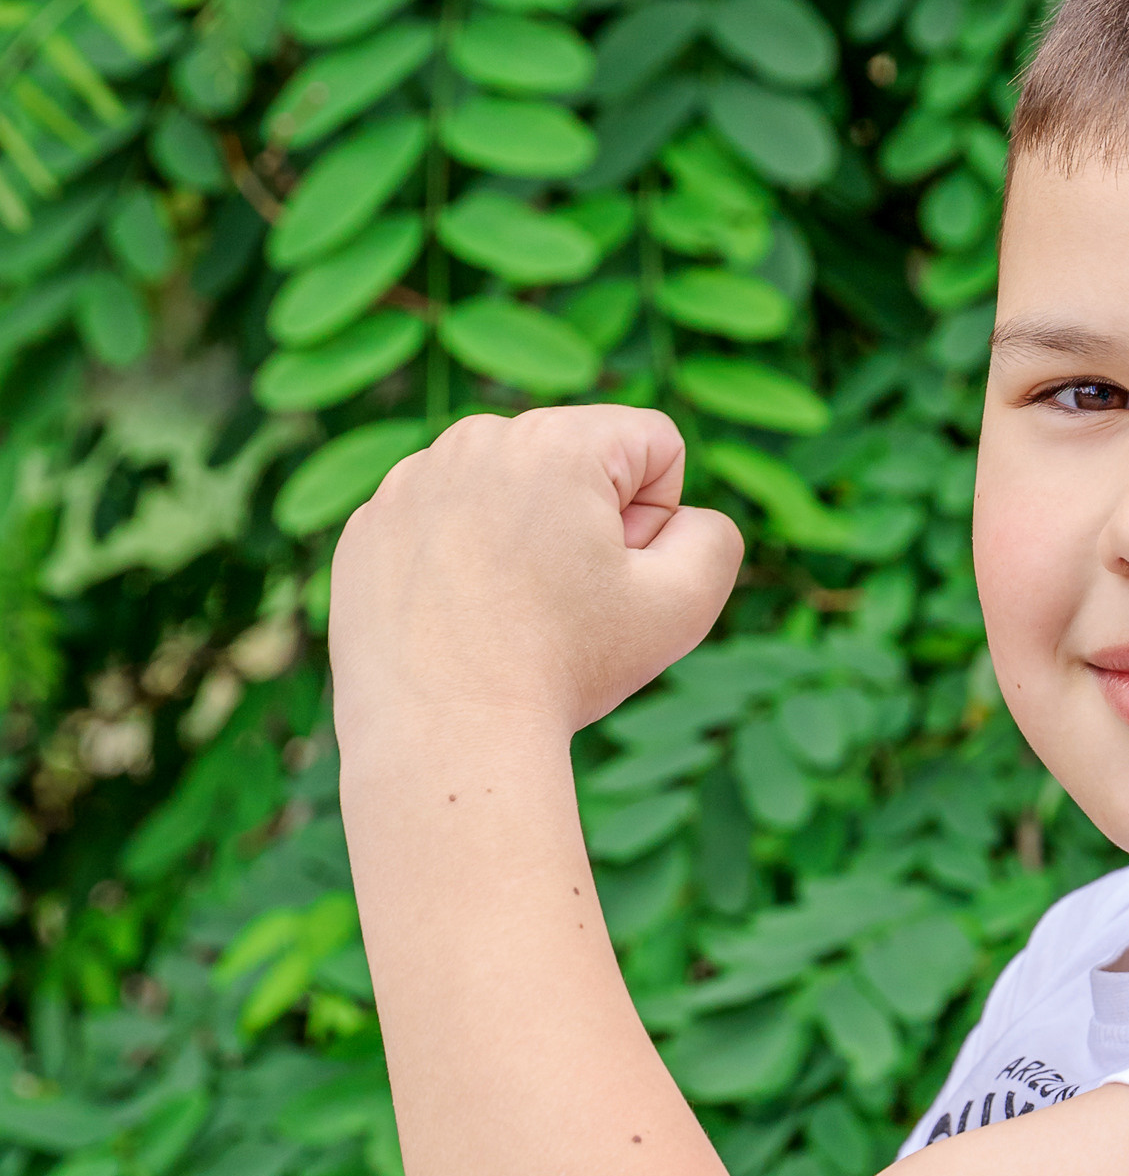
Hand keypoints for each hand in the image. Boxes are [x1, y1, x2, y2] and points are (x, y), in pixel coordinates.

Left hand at [328, 405, 742, 751]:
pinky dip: (457, 567)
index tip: (614, 579)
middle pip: (574, 465)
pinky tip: (457, 622)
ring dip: (521, 543)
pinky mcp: (367, 528)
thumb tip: (681, 517)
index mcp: (557, 440)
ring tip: (506, 616)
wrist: (446, 737)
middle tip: (562, 607)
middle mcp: (476, 438)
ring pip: (504, 494)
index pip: (654, 446)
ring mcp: (408, 482)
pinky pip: (440, 526)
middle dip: (586, 526)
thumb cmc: (566, 669)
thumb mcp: (684, 606)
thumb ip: (714, 537)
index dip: (657, 522)